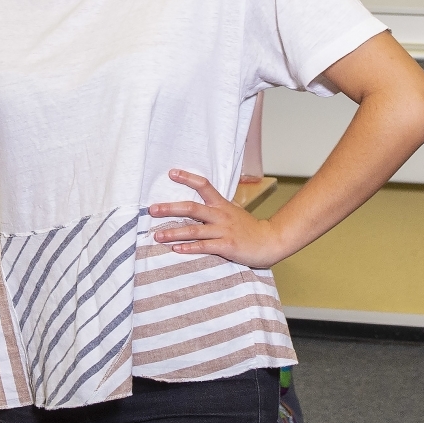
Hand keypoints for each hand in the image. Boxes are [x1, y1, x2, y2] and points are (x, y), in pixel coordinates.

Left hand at [147, 168, 291, 268]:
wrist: (270, 241)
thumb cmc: (249, 229)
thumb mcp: (234, 212)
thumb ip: (217, 208)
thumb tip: (197, 206)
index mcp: (222, 204)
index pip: (204, 185)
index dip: (187, 178)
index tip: (171, 173)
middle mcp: (221, 215)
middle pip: (192, 207)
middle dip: (170, 208)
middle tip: (152, 209)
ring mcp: (224, 230)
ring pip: (194, 229)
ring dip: (174, 232)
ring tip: (157, 235)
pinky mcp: (227, 246)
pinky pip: (204, 246)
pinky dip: (189, 248)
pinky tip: (176, 249)